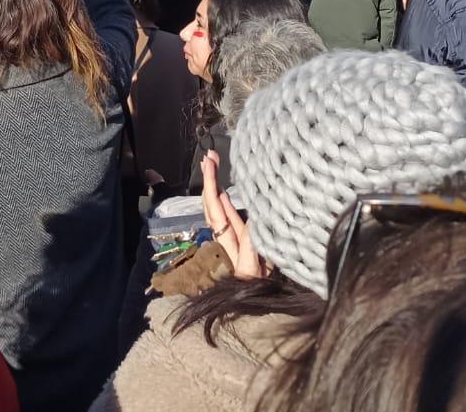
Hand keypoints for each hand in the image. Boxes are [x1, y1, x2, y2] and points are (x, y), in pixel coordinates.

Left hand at [201, 151, 267, 278]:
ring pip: (219, 210)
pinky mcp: (242, 245)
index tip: (210, 164)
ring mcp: (233, 240)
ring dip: (215, 188)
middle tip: (210, 156)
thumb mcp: (253, 267)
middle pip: (213, 204)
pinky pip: (230, 220)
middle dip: (210, 180)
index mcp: (228, 240)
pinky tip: (224, 192)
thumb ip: (250, 243)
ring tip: (213, 165)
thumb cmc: (254, 289)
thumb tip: (250, 215)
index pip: (216, 207)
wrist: (256, 307)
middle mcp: (226, 238)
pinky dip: (225, 204)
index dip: (212, 185)